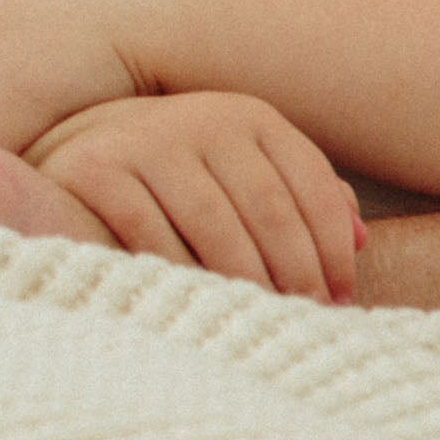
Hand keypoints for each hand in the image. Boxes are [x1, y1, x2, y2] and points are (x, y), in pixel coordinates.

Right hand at [27, 91, 363, 299]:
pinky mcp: (99, 167)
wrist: (78, 147)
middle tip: (303, 321)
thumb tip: (360, 237)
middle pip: (268, 207)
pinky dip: (179, 275)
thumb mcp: (244, 176)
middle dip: (294, 273)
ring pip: (215, 224)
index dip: (332, 248)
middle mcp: (204, 116)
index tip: (339, 300)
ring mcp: (148, 138)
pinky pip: (151, 233)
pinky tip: (196, 304)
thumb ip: (299, 199)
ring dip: (244, 282)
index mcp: (250, 117)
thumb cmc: (183, 181)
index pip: (309, 184)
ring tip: (258, 322)